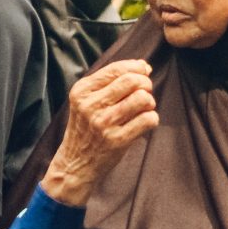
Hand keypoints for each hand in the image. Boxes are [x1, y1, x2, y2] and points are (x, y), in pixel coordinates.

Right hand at [39, 58, 157, 206]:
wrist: (76, 162)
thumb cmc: (87, 127)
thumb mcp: (86, 100)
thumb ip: (110, 81)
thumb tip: (144, 65)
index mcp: (82, 91)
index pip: (117, 69)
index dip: (136, 68)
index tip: (143, 73)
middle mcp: (90, 105)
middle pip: (133, 81)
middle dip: (146, 84)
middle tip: (143, 93)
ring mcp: (104, 123)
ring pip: (143, 99)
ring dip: (149, 102)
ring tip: (143, 109)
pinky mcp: (117, 140)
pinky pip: (148, 119)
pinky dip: (152, 119)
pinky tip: (143, 123)